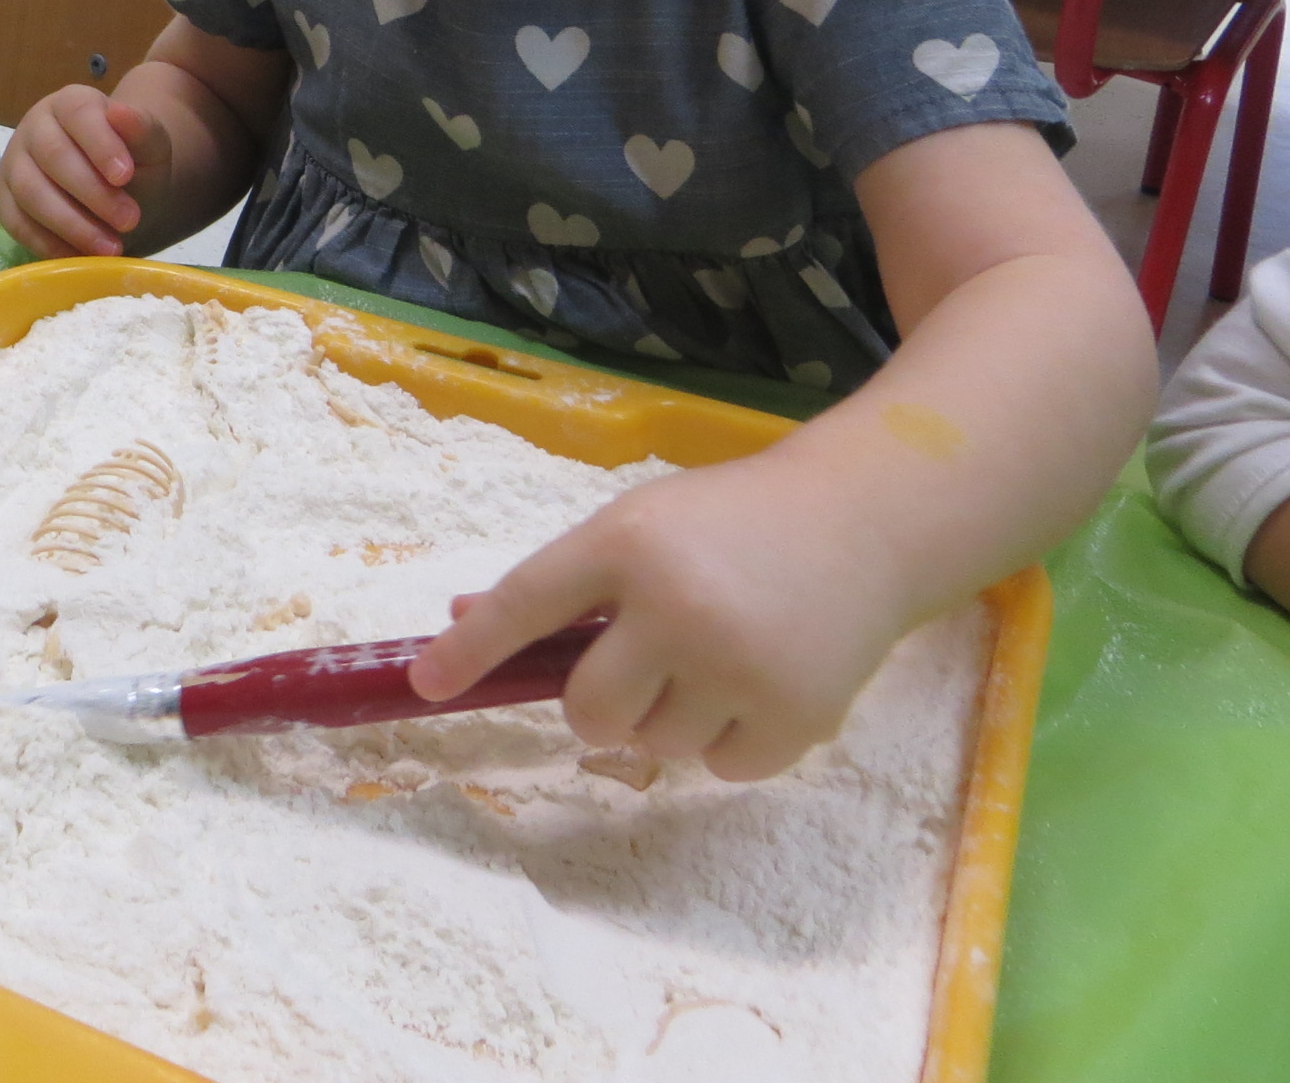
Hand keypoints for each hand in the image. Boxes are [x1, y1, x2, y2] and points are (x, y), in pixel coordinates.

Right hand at [0, 88, 173, 258]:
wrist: (115, 194)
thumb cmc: (130, 164)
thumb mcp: (149, 147)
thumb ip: (142, 130)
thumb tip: (121, 112)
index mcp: (70, 104)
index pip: (78, 113)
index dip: (100, 144)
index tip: (125, 176)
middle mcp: (34, 128)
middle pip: (52, 155)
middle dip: (93, 192)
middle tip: (130, 221)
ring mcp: (14, 164)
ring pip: (31, 192)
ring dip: (72, 224)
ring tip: (111, 248)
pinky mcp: (5, 202)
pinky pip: (17, 223)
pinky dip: (49, 244)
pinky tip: (81, 257)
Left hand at [405, 452, 912, 781]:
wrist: (864, 521)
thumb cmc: (730, 523)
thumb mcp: (640, 525)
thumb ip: (563, 581)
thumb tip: (462, 619)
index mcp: (626, 544)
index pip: (525, 603)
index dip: (469, 649)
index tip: (425, 685)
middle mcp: (677, 604)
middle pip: (590, 710)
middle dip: (599, 705)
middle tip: (637, 668)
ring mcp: (739, 663)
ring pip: (655, 747)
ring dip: (671, 720)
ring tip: (715, 660)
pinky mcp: (797, 713)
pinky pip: (721, 769)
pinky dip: (728, 744)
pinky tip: (757, 685)